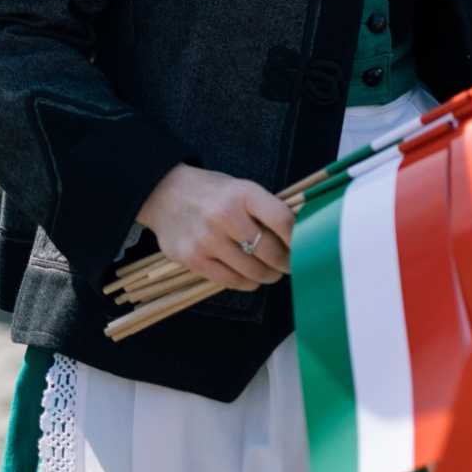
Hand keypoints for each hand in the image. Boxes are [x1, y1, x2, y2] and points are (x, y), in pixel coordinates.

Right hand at [135, 163, 293, 291]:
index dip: (299, 238)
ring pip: (252, 270)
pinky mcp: (192, 259)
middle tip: (292, 265)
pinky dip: (246, 283)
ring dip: (268, 275)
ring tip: (273, 273)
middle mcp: (225, 216)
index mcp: (244, 193)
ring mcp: (207, 239)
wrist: (164, 193)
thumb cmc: (213, 193)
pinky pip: (229, 280)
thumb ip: (266, 209)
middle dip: (286, 262)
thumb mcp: (242, 189)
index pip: (283, 221)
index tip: (307, 246)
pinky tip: (252, 278)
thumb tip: (299, 234)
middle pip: (269, 250)